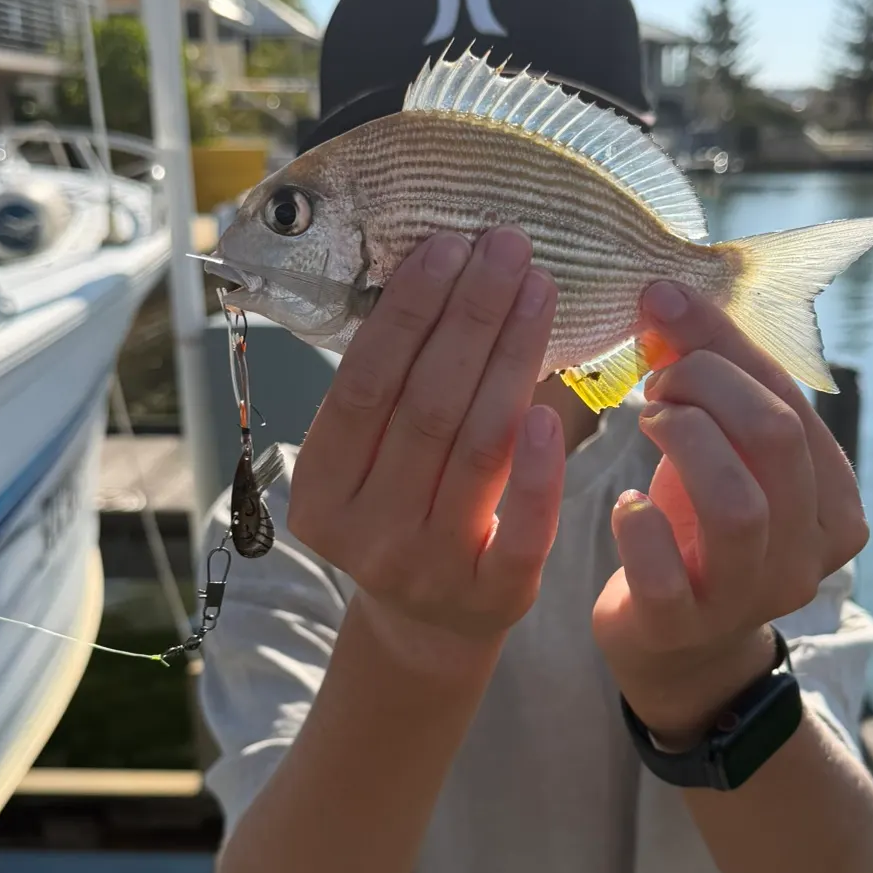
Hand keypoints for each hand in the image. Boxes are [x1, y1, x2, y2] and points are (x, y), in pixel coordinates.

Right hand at [287, 228, 565, 677]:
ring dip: (512, 356)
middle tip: (506, 246)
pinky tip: (552, 405)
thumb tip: (439, 270)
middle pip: (427, 407)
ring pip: (477, 447)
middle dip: (471, 316)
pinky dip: (538, 469)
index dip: (408, 313)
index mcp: (320, 489)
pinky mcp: (495, 596)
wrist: (429, 626)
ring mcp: (429, 567)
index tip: (447, 247)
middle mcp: (367, 531)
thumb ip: (391, 391)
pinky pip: (521, 527)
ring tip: (538, 287)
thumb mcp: (367, 463)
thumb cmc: (402, 511)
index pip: (365, 386)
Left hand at [592, 281, 869, 744]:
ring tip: (647, 423)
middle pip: (775, 440)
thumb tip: (668, 298)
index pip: (789, 400)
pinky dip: (638, 524)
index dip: (723, 342)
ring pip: (738, 504)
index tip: (664, 300)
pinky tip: (627, 502)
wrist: (673, 641)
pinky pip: (667, 573)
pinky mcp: (685, 628)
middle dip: (706, 386)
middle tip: (658, 379)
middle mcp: (808, 552)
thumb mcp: (721, 450)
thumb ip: (710, 379)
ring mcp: (750, 596)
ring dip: (683, 443)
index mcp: (833, 499)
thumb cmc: (698, 524)